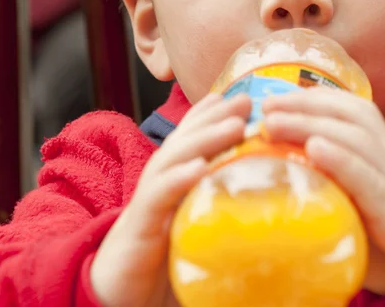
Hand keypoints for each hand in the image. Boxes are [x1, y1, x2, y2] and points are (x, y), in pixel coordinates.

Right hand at [90, 92, 250, 306]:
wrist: (117, 299)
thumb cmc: (165, 264)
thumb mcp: (197, 228)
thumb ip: (221, 210)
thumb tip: (268, 204)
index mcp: (174, 182)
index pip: (193, 140)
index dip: (213, 115)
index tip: (242, 97)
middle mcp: (161, 184)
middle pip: (187, 141)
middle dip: (215, 116)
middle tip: (246, 100)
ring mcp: (149, 202)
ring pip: (174, 159)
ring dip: (204, 138)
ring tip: (235, 124)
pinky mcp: (139, 226)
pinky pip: (158, 197)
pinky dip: (178, 179)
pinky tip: (199, 167)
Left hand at [263, 87, 384, 306]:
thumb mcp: (382, 223)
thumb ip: (348, 211)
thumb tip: (301, 216)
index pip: (357, 112)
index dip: (318, 98)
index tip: (282, 98)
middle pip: (350, 115)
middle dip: (304, 102)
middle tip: (264, 102)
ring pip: (354, 137)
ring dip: (309, 122)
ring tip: (272, 118)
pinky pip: (370, 178)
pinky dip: (340, 158)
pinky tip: (314, 146)